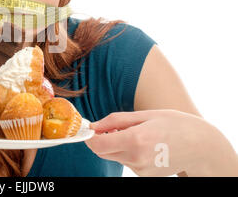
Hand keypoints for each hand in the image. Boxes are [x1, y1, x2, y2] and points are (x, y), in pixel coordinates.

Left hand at [85, 109, 235, 175]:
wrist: (202, 147)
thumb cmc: (174, 124)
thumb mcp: (145, 114)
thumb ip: (115, 121)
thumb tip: (93, 126)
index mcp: (135, 140)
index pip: (97, 145)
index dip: (89, 137)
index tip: (90, 128)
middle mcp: (136, 158)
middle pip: (103, 152)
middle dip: (102, 140)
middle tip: (117, 127)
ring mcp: (141, 170)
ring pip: (115, 156)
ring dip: (117, 145)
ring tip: (139, 134)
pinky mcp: (144, 175)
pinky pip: (127, 161)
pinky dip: (128, 152)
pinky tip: (146, 145)